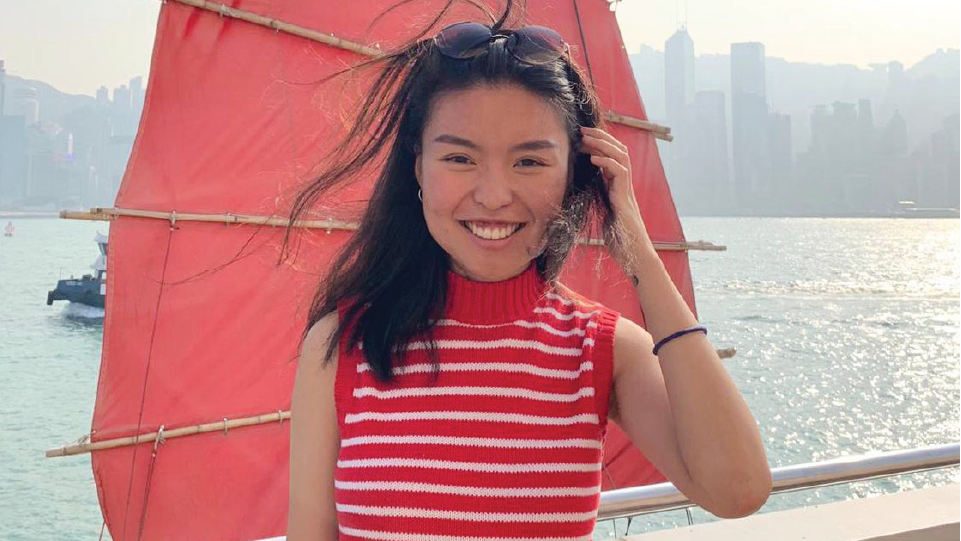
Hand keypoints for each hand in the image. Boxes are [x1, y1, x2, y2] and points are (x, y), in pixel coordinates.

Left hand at [577, 126, 651, 269]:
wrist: (635, 258)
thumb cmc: (620, 242)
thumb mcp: (604, 218)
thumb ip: (598, 205)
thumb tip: (583, 199)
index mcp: (618, 189)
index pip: (612, 158)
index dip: (599, 145)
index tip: (581, 138)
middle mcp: (625, 187)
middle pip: (619, 152)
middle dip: (601, 138)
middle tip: (582, 130)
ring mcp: (627, 192)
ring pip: (622, 158)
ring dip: (603, 145)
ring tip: (586, 138)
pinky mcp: (626, 200)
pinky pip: (620, 174)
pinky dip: (607, 163)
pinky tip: (593, 159)